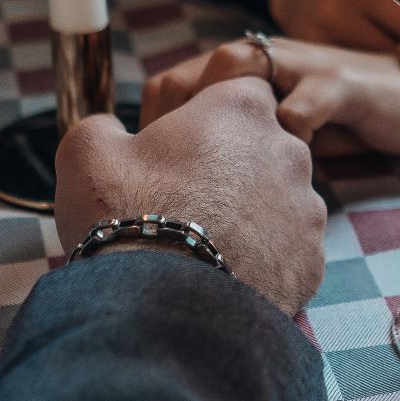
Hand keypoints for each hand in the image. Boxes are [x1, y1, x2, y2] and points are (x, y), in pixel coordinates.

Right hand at [54, 78, 326, 313]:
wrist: (162, 308)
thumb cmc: (126, 217)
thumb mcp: (87, 152)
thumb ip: (102, 126)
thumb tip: (110, 131)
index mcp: (240, 108)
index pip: (239, 92)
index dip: (208, 117)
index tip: (182, 145)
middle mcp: (287, 150)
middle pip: (262, 147)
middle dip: (232, 167)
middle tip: (186, 201)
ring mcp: (306, 208)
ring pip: (278, 201)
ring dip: (249, 214)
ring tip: (203, 245)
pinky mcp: (312, 261)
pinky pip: (288, 251)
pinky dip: (262, 260)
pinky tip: (225, 275)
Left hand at [141, 37, 399, 156]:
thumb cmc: (330, 126)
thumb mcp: (270, 138)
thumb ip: (228, 153)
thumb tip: (172, 194)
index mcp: (235, 73)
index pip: (169, 86)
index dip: (148, 131)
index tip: (142, 179)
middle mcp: (260, 60)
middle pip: (192, 75)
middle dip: (172, 126)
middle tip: (173, 178)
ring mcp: (298, 67)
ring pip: (239, 73)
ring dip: (223, 120)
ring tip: (222, 172)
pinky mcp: (339, 84)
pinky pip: (302, 104)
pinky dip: (286, 137)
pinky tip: (281, 177)